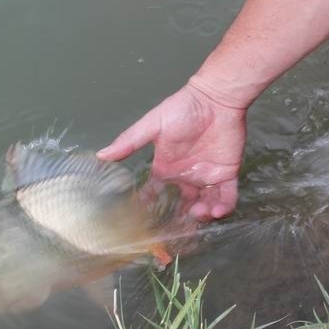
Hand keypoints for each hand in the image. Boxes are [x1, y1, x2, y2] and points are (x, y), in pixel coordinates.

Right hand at [97, 81, 246, 220]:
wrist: (215, 98)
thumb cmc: (182, 109)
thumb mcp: (152, 125)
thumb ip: (129, 142)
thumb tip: (100, 155)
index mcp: (166, 168)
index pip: (155, 193)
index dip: (151, 208)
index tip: (146, 223)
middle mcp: (185, 176)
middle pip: (182, 206)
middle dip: (181, 220)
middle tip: (179, 229)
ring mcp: (207, 176)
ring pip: (205, 205)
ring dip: (202, 216)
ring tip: (199, 214)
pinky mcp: (227, 173)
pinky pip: (227, 196)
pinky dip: (224, 207)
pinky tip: (216, 210)